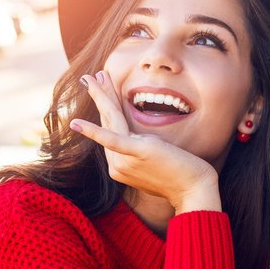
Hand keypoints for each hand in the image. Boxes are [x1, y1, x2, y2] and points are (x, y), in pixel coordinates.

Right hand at [70, 71, 221, 213]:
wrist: (194, 191)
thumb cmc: (181, 176)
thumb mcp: (155, 162)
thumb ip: (141, 152)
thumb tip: (140, 141)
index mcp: (119, 166)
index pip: (110, 129)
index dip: (106, 105)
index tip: (104, 85)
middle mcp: (117, 165)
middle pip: (107, 122)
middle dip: (99, 95)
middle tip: (87, 77)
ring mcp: (124, 162)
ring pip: (110, 121)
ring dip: (100, 96)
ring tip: (89, 78)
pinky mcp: (136, 154)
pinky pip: (112, 138)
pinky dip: (94, 131)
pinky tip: (75, 123)